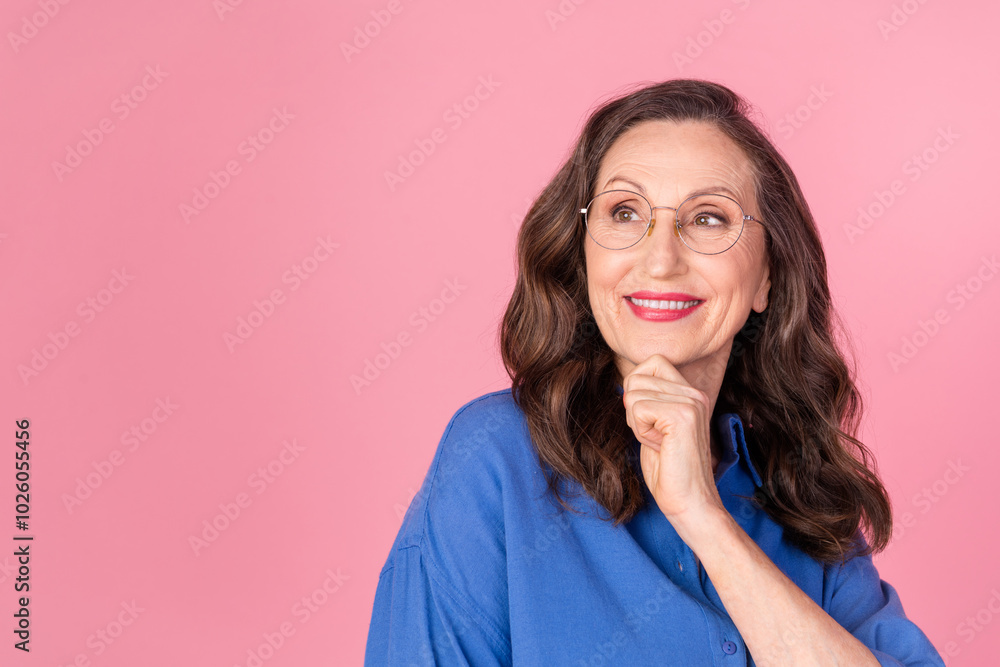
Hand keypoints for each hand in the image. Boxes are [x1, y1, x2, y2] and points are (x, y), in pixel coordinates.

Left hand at [621, 354, 725, 524]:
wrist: (690, 503)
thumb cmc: (669, 470)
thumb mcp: (655, 427)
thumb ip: (648, 401)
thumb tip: (626, 383)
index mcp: (690, 393)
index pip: (652, 362)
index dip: (637, 388)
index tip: (650, 420)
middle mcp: (694, 393)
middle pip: (636, 377)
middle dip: (633, 408)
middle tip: (654, 434)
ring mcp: (690, 402)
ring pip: (633, 393)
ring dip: (636, 423)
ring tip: (659, 442)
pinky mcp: (682, 416)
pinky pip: (637, 409)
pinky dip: (640, 432)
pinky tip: (659, 447)